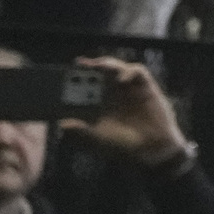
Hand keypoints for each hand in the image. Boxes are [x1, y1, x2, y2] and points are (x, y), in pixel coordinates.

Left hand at [66, 56, 189, 169]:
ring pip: (117, 67)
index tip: (64, 73)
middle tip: (80, 65)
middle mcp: (114, 92)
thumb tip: (62, 124)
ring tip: (99, 66)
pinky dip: (129, 72)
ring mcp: (130, 89)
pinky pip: (138, 72)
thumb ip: (81, 131)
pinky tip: (121, 81)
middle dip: (90, 66)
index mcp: (100, 103)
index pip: (86, 85)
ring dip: (108, 64)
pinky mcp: (146, 87)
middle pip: (100, 72)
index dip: (76, 77)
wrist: (151, 150)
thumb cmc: (123, 145)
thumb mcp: (98, 139)